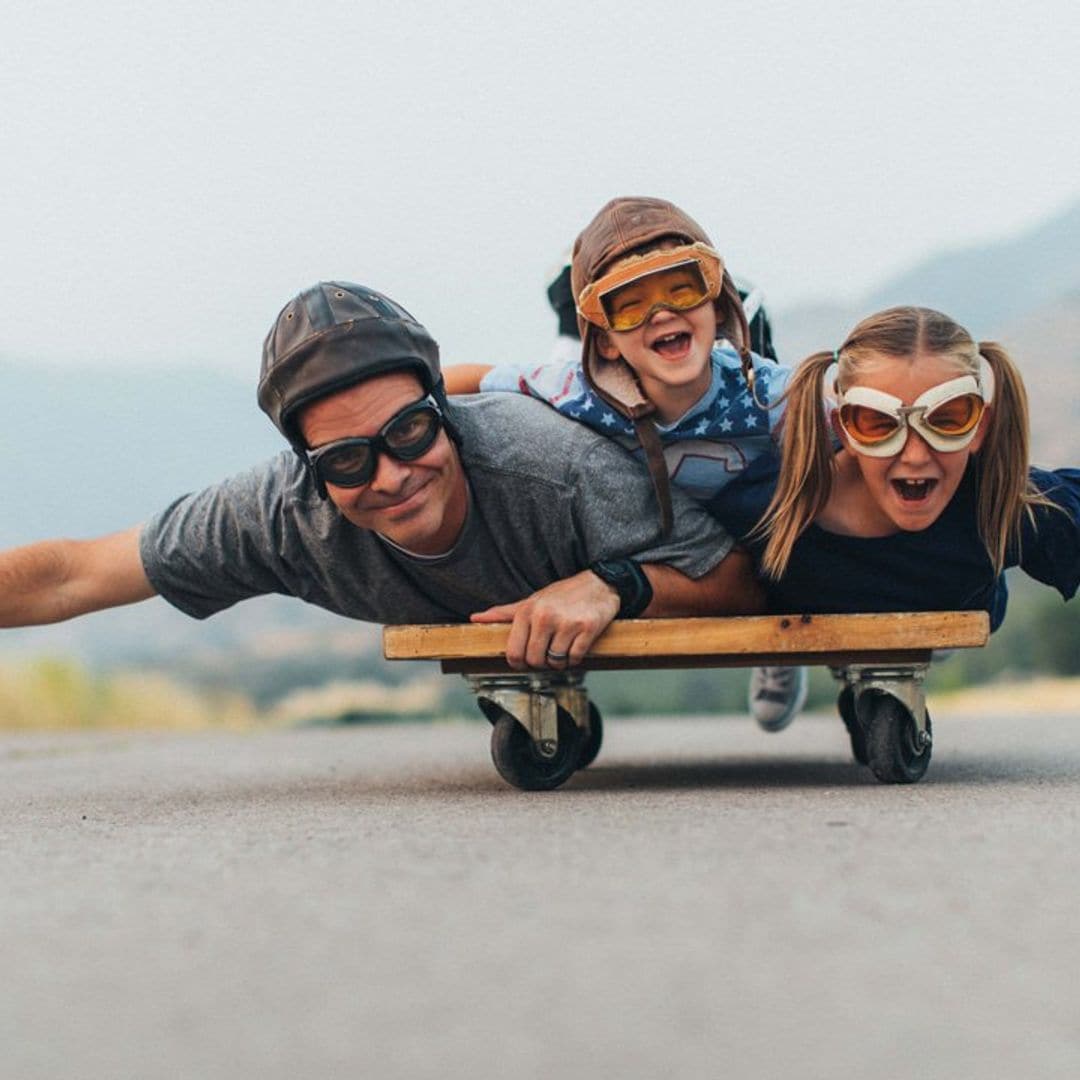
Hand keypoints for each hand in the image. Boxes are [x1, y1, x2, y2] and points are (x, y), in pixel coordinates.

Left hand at [470, 569, 619, 670]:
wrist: (598, 582)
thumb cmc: (562, 595)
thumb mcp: (530, 601)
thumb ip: (503, 613)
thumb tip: (476, 619)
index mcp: (527, 611)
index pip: (514, 652)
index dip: (519, 663)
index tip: (526, 660)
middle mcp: (545, 617)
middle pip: (534, 660)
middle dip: (541, 663)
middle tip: (547, 654)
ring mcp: (567, 623)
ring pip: (555, 661)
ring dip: (559, 661)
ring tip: (562, 648)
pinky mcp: (587, 629)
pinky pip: (575, 658)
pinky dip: (575, 658)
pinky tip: (575, 646)